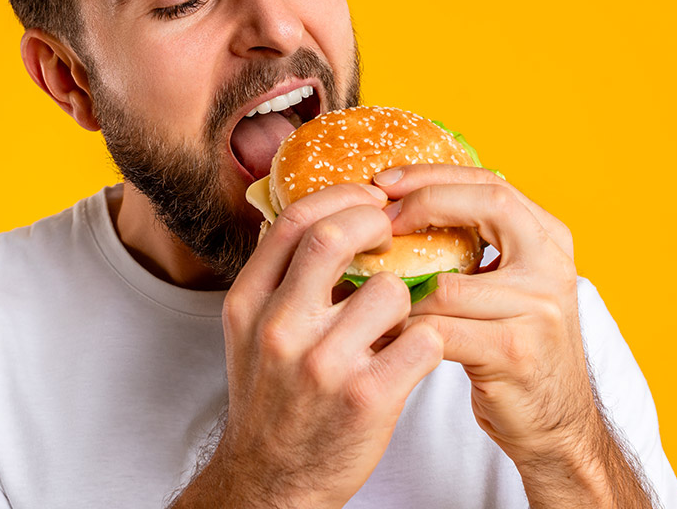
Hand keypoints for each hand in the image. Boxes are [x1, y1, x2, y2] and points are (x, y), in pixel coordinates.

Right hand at [179, 184, 444, 508]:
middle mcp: (279, 327)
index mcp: (248, 303)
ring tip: (396, 320)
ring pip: (391, 289)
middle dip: (377, 222)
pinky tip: (413, 352)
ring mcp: (323, 364)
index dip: (341, 197)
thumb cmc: (271, 399)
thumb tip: (315, 213)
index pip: (294, 220)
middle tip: (395, 231)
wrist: (270, 482)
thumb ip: (276, 277)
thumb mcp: (250, 331)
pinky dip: (428, 339)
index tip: (370, 199)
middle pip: (335, 237)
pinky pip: (422, 339)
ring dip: (406, 297)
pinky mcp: (367, 398)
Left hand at [374, 164, 593, 463]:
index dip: (433, 175)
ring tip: (365, 285)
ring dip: (399, 284)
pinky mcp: (515, 352)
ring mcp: (539, 310)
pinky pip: (440, 330)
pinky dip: (404, 329)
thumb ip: (473, 244)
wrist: (556, 425)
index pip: (491, 181)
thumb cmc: (511, 346)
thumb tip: (393, 202)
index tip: (383, 181)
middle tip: (377, 215)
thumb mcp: (507, 284)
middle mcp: (553, 266)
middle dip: (424, 200)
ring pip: (449, 280)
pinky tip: (381, 330)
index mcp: (549, 238)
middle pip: (488, 204)